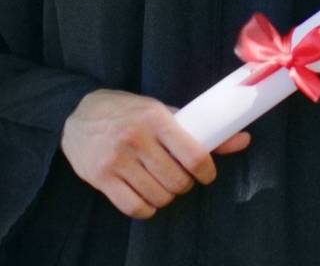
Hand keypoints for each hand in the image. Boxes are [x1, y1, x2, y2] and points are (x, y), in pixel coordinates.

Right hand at [61, 89, 250, 219]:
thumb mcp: (160, 111)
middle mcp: (136, 138)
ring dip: (165, 196)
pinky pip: (135, 208)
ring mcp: (117, 160)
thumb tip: (243, 140)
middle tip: (180, 177)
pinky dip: (146, 207)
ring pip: (158, 197)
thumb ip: (196, 128)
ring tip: (161, 183)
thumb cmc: (126, 111)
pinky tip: (145, 194)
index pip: (193, 155)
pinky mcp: (101, 178)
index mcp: (155, 117)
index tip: (207, 174)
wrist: (77, 114)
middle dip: (184, 184)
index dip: (207, 171)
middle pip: (177, 181)